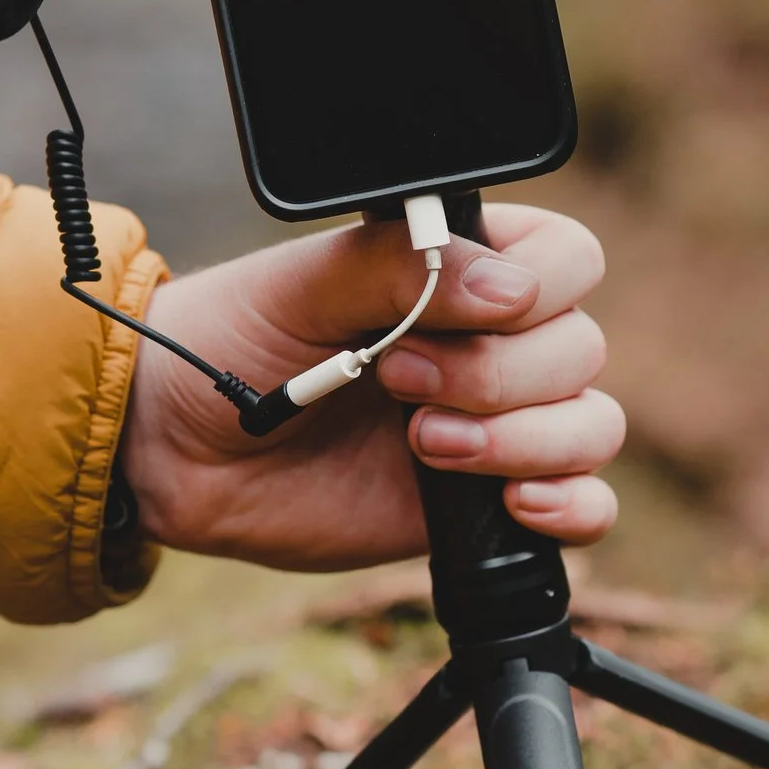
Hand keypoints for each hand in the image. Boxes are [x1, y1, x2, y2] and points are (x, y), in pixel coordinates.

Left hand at [118, 202, 621, 571]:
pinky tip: (515, 503)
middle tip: (396, 381)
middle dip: (497, 374)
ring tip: (423, 445)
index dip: (532, 291)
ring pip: (591, 427)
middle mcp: (493, 343)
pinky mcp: (485, 506)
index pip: (567, 260)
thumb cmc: (233, 342)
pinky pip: (588, 509)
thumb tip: (514, 288)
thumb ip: (401, 269)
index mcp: (462, 266)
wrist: (176, 447)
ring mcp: (496, 425)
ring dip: (523, 439)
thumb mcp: (303, 284)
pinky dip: (574, 505)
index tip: (446, 316)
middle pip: (581, 349)